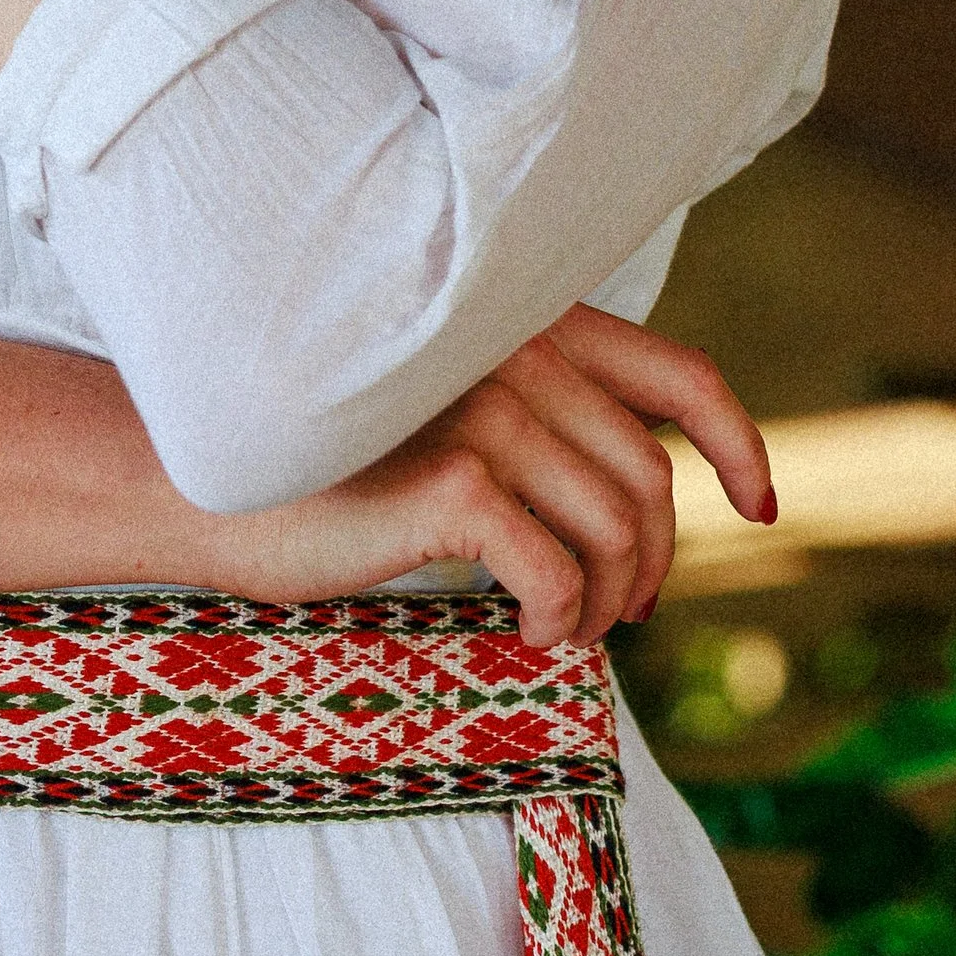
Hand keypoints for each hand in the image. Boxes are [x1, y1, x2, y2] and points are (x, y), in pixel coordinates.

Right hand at [208, 307, 774, 646]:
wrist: (195, 478)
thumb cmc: (319, 460)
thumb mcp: (439, 412)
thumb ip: (532, 417)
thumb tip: (639, 505)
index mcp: (524, 322)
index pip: (679, 376)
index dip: (739, 444)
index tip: (761, 504)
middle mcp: (512, 349)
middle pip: (650, 480)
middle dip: (652, 563)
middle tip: (617, 615)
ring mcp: (482, 407)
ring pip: (615, 531)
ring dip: (603, 604)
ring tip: (558, 629)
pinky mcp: (450, 478)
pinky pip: (559, 573)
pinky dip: (560, 621)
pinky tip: (524, 633)